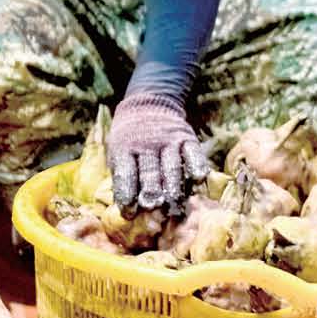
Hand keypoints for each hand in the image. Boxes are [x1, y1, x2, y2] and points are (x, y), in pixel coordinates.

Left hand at [107, 92, 210, 212]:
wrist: (149, 104)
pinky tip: (198, 179)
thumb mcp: (118, 152)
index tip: (129, 214)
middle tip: (154, 212)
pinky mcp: (186, 138)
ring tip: (175, 205)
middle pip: (150, 173)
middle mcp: (146, 144)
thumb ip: (123, 176)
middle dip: (151, 194)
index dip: (127, 195)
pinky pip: (193, 153)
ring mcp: (168, 140)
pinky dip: (196, 165)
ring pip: (171, 166)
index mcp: (124, 148)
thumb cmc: (129, 138)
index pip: (125, 174)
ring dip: (173, 188)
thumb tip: (127, 209)